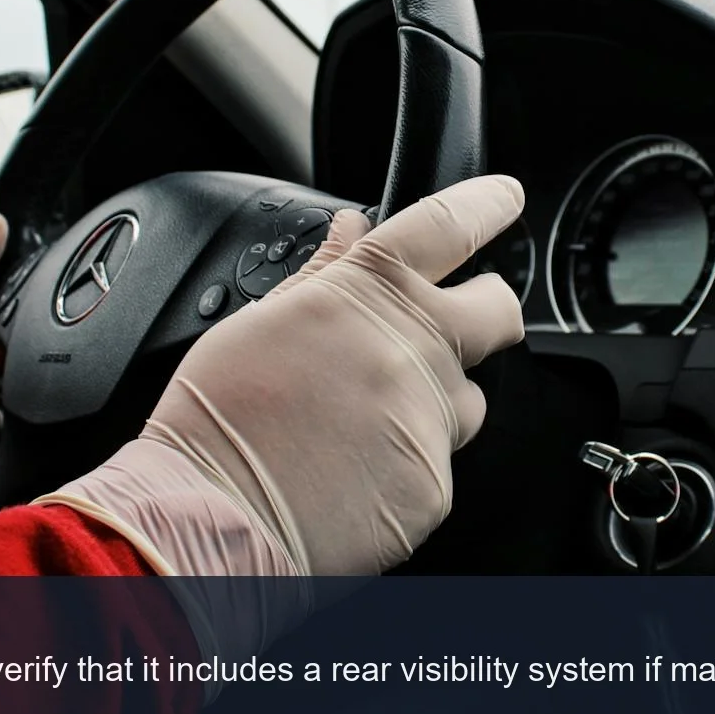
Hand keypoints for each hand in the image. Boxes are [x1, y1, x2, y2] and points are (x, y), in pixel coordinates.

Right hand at [36, 176, 524, 660]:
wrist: (211, 515)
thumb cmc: (219, 418)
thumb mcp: (262, 320)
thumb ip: (324, 271)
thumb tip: (352, 228)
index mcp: (368, 293)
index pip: (451, 225)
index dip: (487, 205)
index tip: (503, 198)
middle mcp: (414, 349)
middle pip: (498, 311)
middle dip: (488, 309)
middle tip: (456, 324)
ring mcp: (430, 418)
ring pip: (467, 400)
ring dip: (433, 402)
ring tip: (363, 425)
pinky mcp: (433, 482)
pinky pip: (435, 463)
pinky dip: (403, 466)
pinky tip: (352, 474)